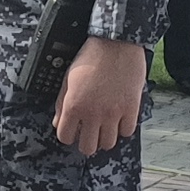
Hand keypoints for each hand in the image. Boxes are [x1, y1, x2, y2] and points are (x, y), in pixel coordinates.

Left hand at [52, 38, 147, 155]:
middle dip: (86, 141)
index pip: (65, 137)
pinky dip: (122, 128)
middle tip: (89, 132)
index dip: (68, 134)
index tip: (73, 129)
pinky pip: (126, 132)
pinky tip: (119, 119)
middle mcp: (93, 113)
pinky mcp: (131, 109)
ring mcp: (113, 113)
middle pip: (87, 147)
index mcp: (74, 105)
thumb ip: (62, 103)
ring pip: (108, 144)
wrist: (116, 43)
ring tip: (105, 126)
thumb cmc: (91, 57)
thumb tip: (58, 122)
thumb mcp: (68, 78)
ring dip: (105, 137)